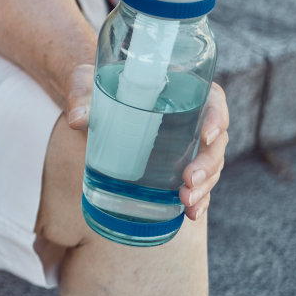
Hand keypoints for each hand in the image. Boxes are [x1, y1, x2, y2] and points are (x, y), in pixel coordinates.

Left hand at [66, 64, 228, 219]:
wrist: (85, 99)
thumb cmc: (91, 83)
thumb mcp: (84, 82)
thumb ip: (80, 95)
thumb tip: (77, 119)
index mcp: (179, 89)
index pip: (213, 101)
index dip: (218, 118)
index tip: (207, 136)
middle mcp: (190, 116)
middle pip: (214, 141)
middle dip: (208, 164)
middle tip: (189, 181)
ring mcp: (185, 143)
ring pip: (210, 166)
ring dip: (204, 187)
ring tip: (188, 203)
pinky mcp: (174, 164)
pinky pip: (194, 182)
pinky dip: (196, 198)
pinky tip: (191, 213)